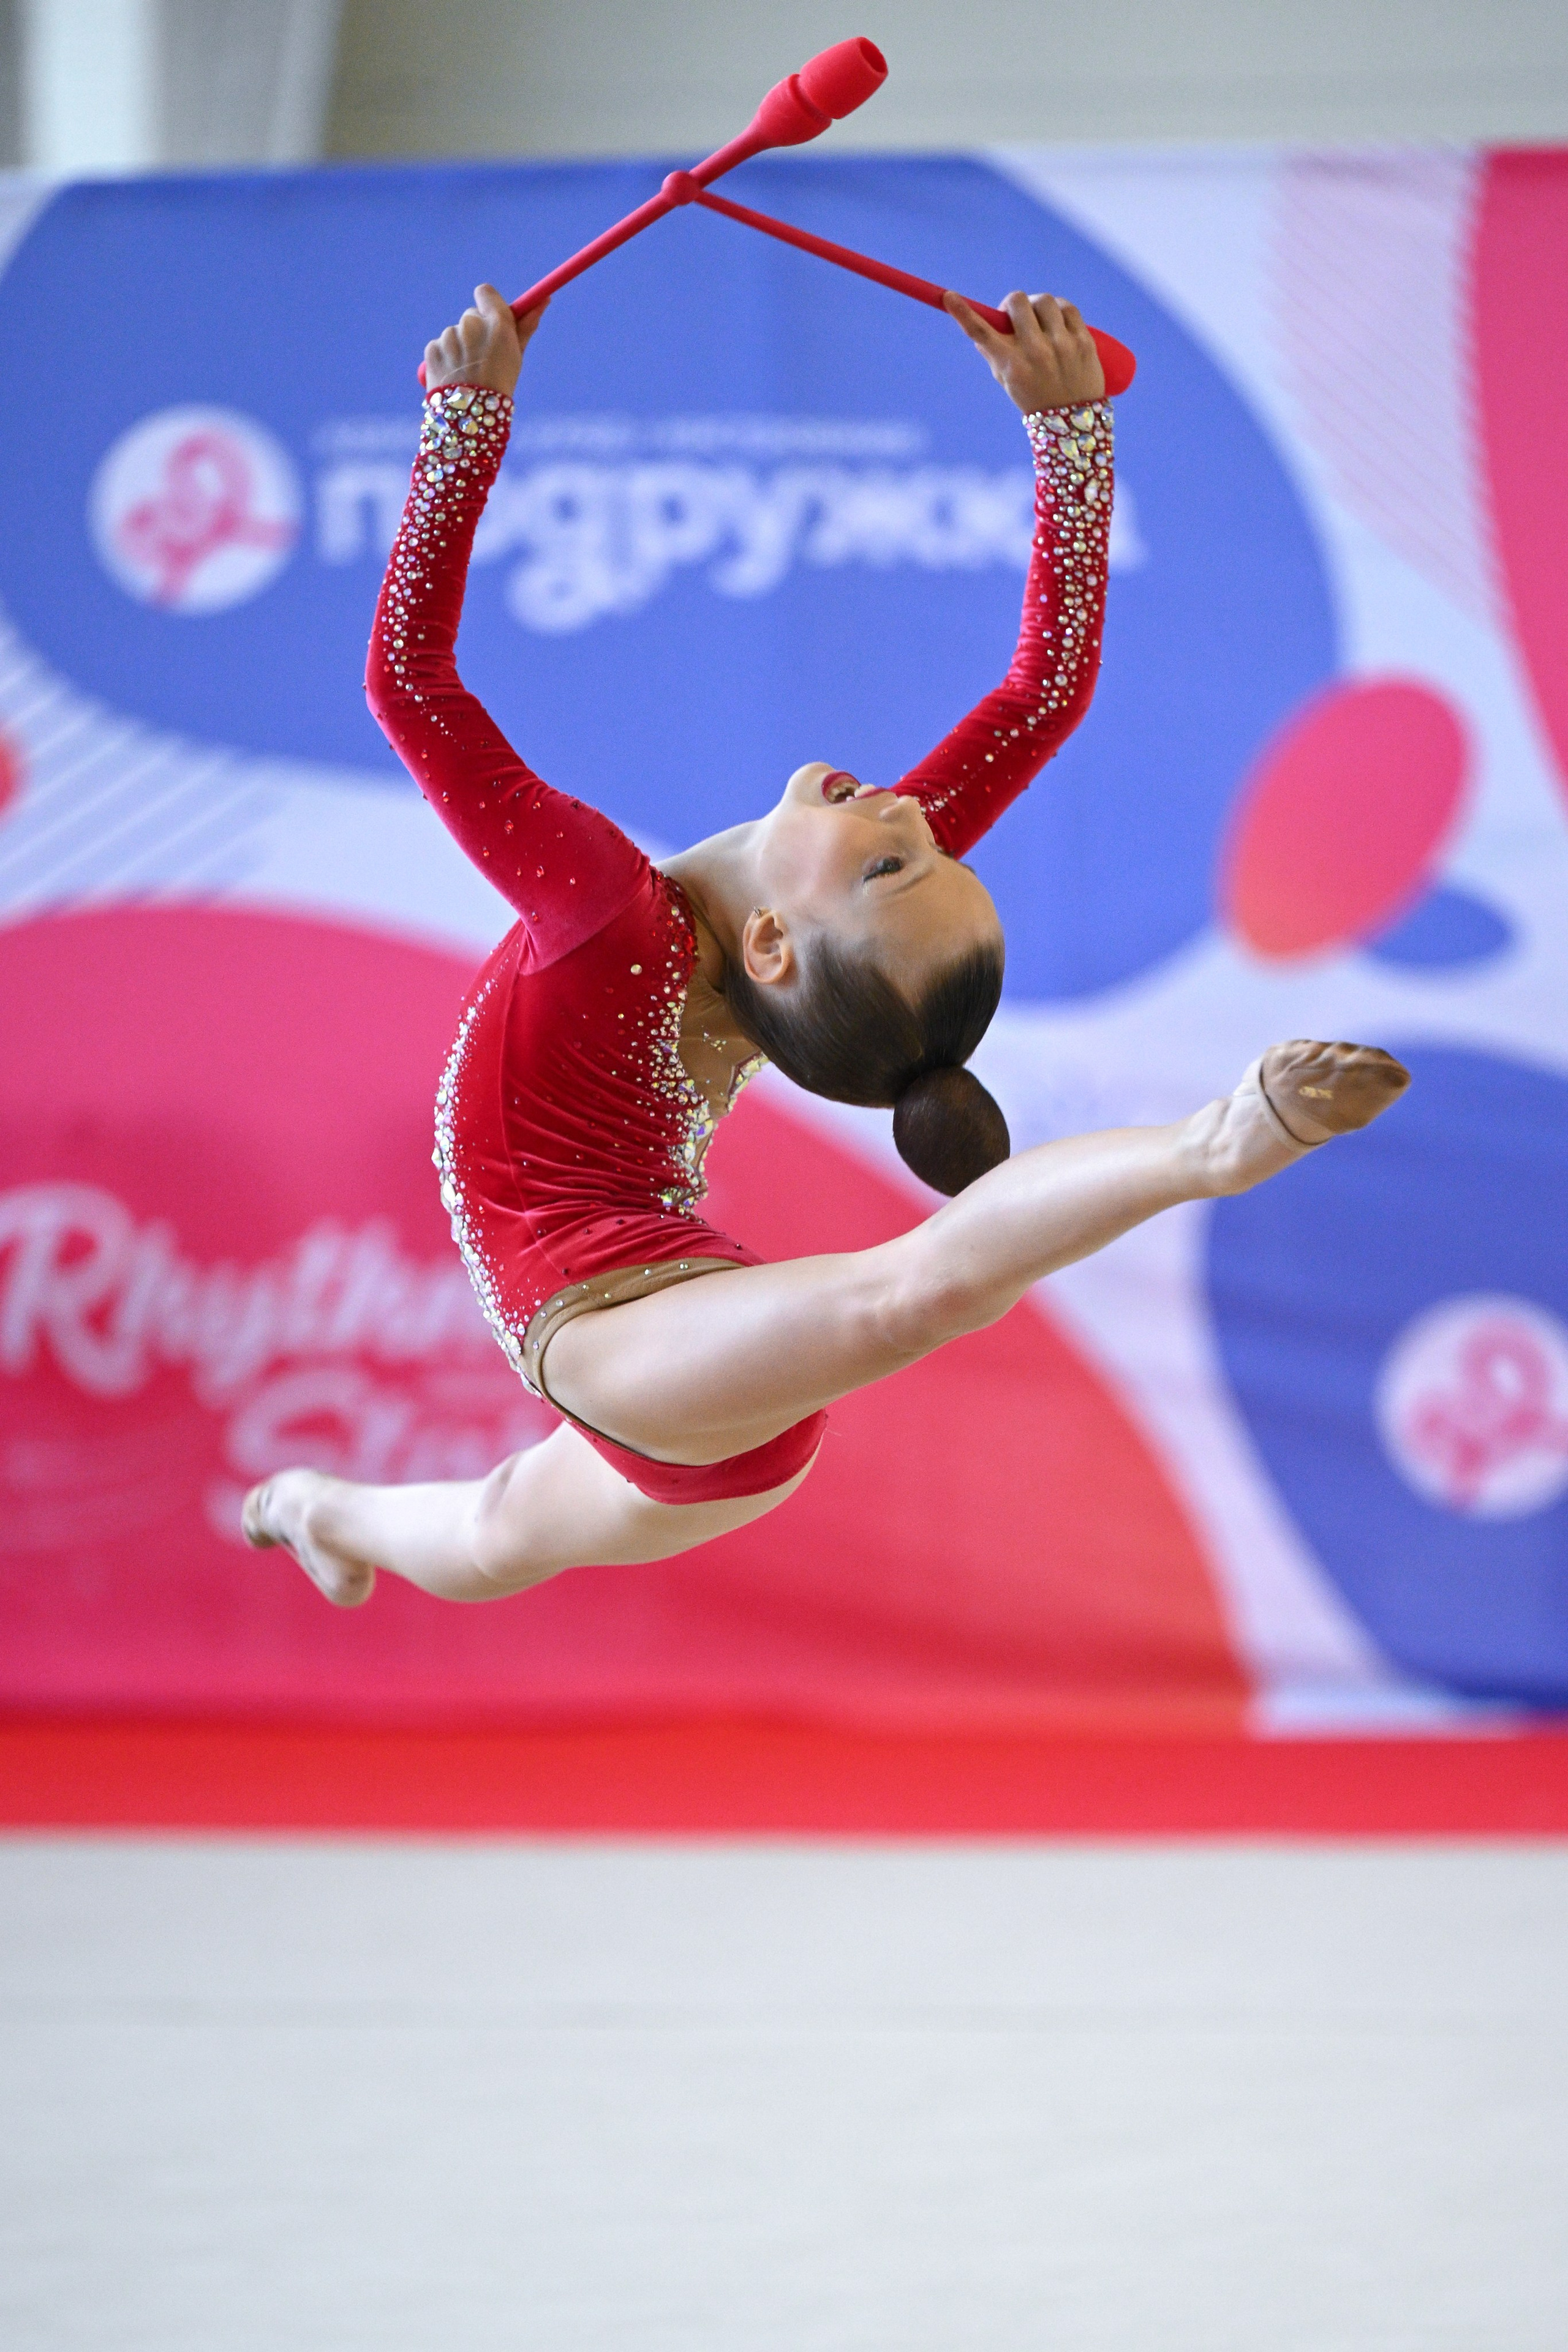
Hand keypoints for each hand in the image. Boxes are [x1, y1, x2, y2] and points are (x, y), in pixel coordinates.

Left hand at [423, 283, 546, 398]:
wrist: (472, 418)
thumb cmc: (501, 384)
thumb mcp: (517, 354)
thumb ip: (526, 324)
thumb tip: (544, 299)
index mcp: (496, 323)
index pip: (485, 292)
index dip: (487, 304)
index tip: (489, 317)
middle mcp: (471, 324)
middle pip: (471, 316)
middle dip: (475, 332)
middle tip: (481, 358)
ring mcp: (449, 336)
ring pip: (454, 333)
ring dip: (459, 348)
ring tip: (467, 373)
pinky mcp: (433, 349)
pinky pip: (440, 347)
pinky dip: (445, 358)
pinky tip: (453, 376)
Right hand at [943, 289, 1105, 411]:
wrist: (1075, 424)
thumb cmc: (1035, 399)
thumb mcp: (1008, 383)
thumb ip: (994, 353)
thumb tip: (981, 322)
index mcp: (1012, 366)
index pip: (981, 333)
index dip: (962, 313)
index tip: (948, 297)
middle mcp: (1036, 353)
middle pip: (1016, 301)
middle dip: (1012, 304)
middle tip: (1014, 316)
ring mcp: (1062, 345)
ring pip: (1043, 300)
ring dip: (1037, 306)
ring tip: (1040, 321)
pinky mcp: (1084, 341)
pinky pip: (1067, 307)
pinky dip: (1059, 310)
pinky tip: (1057, 323)